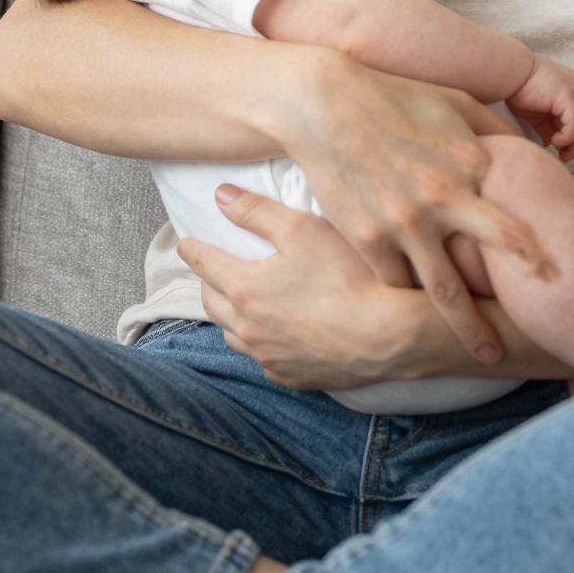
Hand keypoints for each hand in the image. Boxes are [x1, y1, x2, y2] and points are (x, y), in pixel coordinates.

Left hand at [178, 185, 422, 390]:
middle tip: (213, 270)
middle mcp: (247, 327)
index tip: (186, 242)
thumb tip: (220, 196)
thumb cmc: (348, 275)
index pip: (204, 263)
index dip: (193, 249)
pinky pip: (261, 358)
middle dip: (208, 282)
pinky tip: (274, 334)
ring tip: (239, 303)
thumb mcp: (303, 228)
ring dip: (230, 316)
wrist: (387, 336)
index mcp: (244, 287)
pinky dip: (259, 343)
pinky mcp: (290, 376)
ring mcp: (268, 356)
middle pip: (211, 302)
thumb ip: (256, 210)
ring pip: (232, 336)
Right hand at [282, 53, 559, 364]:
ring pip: (442, 293)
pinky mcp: (367, 238)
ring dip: (465, 328)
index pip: (515, 225)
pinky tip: (422, 319)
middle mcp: (443, 199)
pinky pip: (395, 284)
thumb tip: (530, 149)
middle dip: (511, 308)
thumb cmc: (395, 98)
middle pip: (486, 270)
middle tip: (527, 339)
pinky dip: (410, 301)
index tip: (560, 283)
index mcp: (471, 165)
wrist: (325, 106)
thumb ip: (493, 131)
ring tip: (485, 354)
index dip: (537, 258)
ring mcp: (404, 223)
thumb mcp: (454, 102)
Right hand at [504, 56, 573, 160]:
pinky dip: (569, 137)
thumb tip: (553, 144)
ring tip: (561, 152)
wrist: (508, 72)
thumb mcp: (539, 114)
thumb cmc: (519, 90)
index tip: (566, 151)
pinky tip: (555, 142)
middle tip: (565, 156)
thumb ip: (549, 128)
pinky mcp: (568, 95)